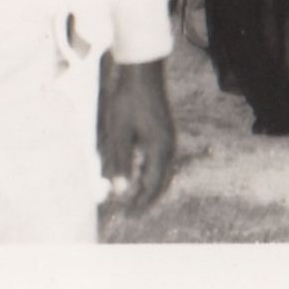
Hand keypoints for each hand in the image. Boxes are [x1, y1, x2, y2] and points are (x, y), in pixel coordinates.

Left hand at [98, 60, 173, 212]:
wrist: (142, 72)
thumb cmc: (128, 101)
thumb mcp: (119, 133)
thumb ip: (121, 163)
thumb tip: (119, 192)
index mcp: (160, 149)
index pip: (152, 186)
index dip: (139, 203)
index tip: (125, 215)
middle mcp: (169, 146)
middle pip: (161, 182)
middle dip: (146, 199)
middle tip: (129, 213)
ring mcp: (169, 139)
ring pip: (162, 173)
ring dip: (149, 187)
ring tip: (133, 199)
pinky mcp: (164, 132)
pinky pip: (160, 161)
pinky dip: (150, 174)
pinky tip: (137, 175)